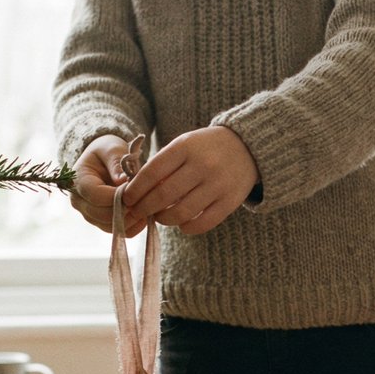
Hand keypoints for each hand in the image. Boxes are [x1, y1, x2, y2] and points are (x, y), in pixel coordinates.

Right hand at [70, 134, 149, 235]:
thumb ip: (117, 163)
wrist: (103, 160)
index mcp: (78, 182)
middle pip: (103, 215)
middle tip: (147, 200)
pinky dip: (133, 226)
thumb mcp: (112, 149)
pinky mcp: (101, 222)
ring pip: (110, 226)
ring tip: (148, 207)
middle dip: (126, 209)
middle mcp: (79, 202)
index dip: (118, 196)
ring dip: (131, 220)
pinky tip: (145, 215)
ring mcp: (89, 215)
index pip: (97, 196)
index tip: (137, 189)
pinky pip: (118, 231)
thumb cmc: (107, 151)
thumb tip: (123, 182)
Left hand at [122, 126, 257, 234]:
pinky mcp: (230, 201)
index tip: (127, 199)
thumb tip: (137, 194)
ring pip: (181, 213)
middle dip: (145, 208)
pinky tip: (181, 223)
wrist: (247, 147)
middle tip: (138, 212)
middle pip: (163, 195)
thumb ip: (162, 165)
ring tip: (160, 216)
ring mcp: (217, 184)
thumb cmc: (206, 148)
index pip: (152, 172)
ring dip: (164, 219)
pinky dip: (186, 228)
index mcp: (186, 147)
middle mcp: (202, 165)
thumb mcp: (184, 145)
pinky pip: (202, 223)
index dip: (135, 189)